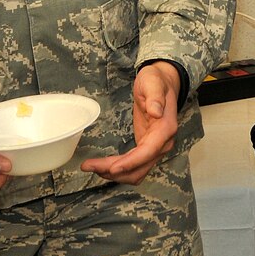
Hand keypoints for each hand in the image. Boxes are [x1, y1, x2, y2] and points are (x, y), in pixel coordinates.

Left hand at [82, 62, 181, 184]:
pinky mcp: (146, 149)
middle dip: (114, 170)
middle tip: (89, 165)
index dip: (130, 163)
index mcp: (165, 128)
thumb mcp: (153, 82)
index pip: (148, 152)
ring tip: (92, 167)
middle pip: (139, 167)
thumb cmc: (156, 81)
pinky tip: (104, 166)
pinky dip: (119, 170)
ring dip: (115, 174)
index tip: (112, 168)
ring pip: (136, 172)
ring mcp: (155, 148)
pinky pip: (134, 167)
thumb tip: (156, 111)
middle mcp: (163, 143)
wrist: (162, 83)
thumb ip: (155, 96)